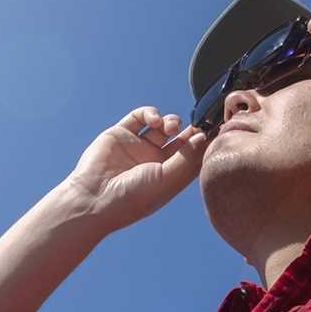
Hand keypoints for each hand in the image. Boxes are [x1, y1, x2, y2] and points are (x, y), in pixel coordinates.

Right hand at [65, 106, 207, 232]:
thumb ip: (188, 158)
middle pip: (180, 138)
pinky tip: (154, 120)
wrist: (94, 198)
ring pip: (162, 125)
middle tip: (199, 123)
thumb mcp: (167, 180)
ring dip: (171, 121)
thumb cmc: (133, 197)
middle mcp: (155, 161)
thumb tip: (204, 137)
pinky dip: (150, 113)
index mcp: (169, 176)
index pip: (192, 155)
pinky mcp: (121, 134)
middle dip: (190, 129)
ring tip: (169, 127)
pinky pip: (139, 117)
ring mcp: (138, 146)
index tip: (216, 131)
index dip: (204, 143)